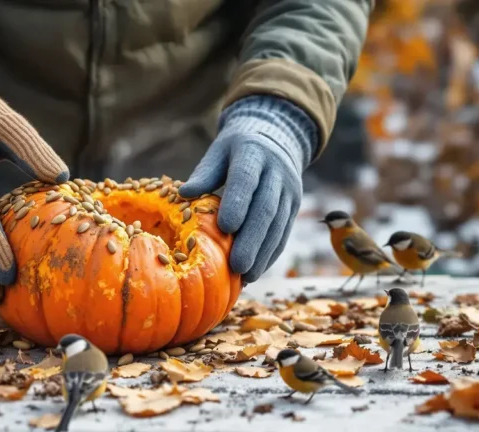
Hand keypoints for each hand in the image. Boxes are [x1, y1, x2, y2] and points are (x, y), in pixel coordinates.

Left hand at [179, 96, 316, 282]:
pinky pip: (284, 233)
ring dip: (263, 253)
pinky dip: (271, 254)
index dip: (238, 203)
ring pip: (279, 225)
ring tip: (247, 276)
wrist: (276, 136)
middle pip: (266, 209)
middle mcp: (277, 173)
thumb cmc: (236, 148)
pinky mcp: (294, 206)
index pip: (247, 179)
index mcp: (253, 153)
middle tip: (237, 266)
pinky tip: (257, 271)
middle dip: (252, 240)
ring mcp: (290, 191)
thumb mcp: (219, 152)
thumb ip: (205, 173)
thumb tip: (184, 193)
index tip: (225, 227)